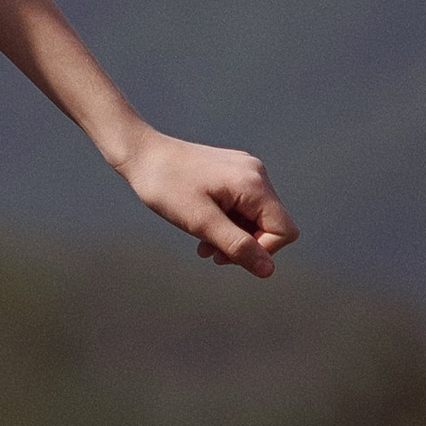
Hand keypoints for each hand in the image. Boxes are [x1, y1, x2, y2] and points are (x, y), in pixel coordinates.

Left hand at [118, 131, 298, 278]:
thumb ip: (237, 246)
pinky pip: (241, 205)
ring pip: (254, 217)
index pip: (284, 230)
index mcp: (254, 184)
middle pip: (270, 225)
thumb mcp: (201, 222)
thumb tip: (268, 271)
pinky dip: (226, 221)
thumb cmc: (167, 187)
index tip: (227, 255)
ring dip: (233, 236)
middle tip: (211, 253)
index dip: (262, 251)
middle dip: (244, 244)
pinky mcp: (231, 172)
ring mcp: (244, 170)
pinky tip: (202, 227)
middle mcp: (256, 173)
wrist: (141, 154)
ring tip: (203, 243)